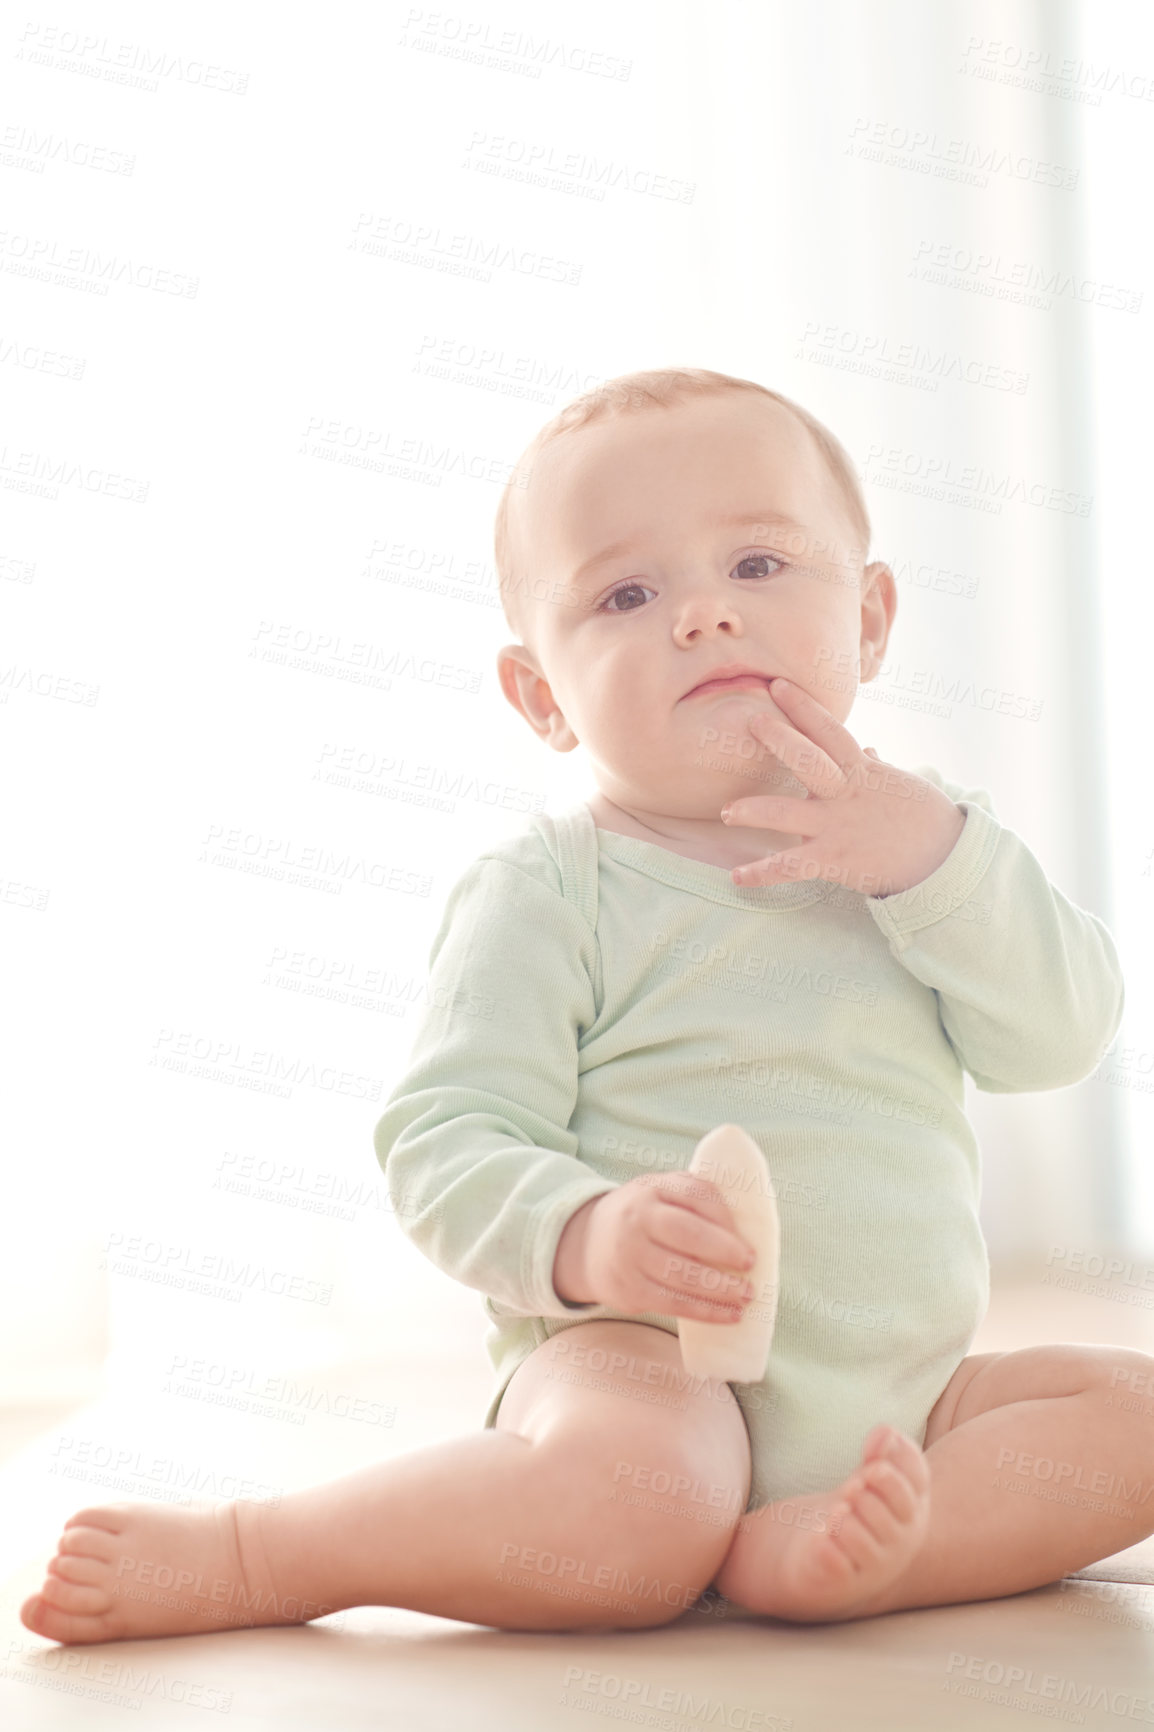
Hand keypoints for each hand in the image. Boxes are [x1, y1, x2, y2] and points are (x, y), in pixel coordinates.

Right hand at [554, 1173, 756, 1322]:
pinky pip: (673, 1303)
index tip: (747, 1237)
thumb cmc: (642, 1217)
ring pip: (682, 1274)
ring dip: (720, 1288)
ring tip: (747, 1295)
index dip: (725, 1217)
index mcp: (653, 1188)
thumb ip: (696, 1200)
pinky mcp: (629, 1290)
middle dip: (725, 1250)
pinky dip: (705, 1311)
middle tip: (751, 1264)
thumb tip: (745, 1230)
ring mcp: (630, 1255)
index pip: (696, 1195)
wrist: (585, 1243)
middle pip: (688, 1234)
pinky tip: (729, 1315)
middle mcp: (638, 1218)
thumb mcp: (661, 1193)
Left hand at [720, 677, 965, 897]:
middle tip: (750, 721)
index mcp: (861, 772)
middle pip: (808, 759)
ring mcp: (838, 827)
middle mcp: (846, 794)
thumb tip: (868, 750)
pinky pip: (793, 866)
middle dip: (779, 738)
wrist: (945, 859)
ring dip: (756, 811)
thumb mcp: (902, 786)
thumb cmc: (926, 819)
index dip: (803, 707)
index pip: (830, 731)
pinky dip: (763, 873)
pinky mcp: (835, 860)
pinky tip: (737, 877)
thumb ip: (875, 768)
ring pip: (789, 814)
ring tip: (727, 812)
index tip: (778, 685)